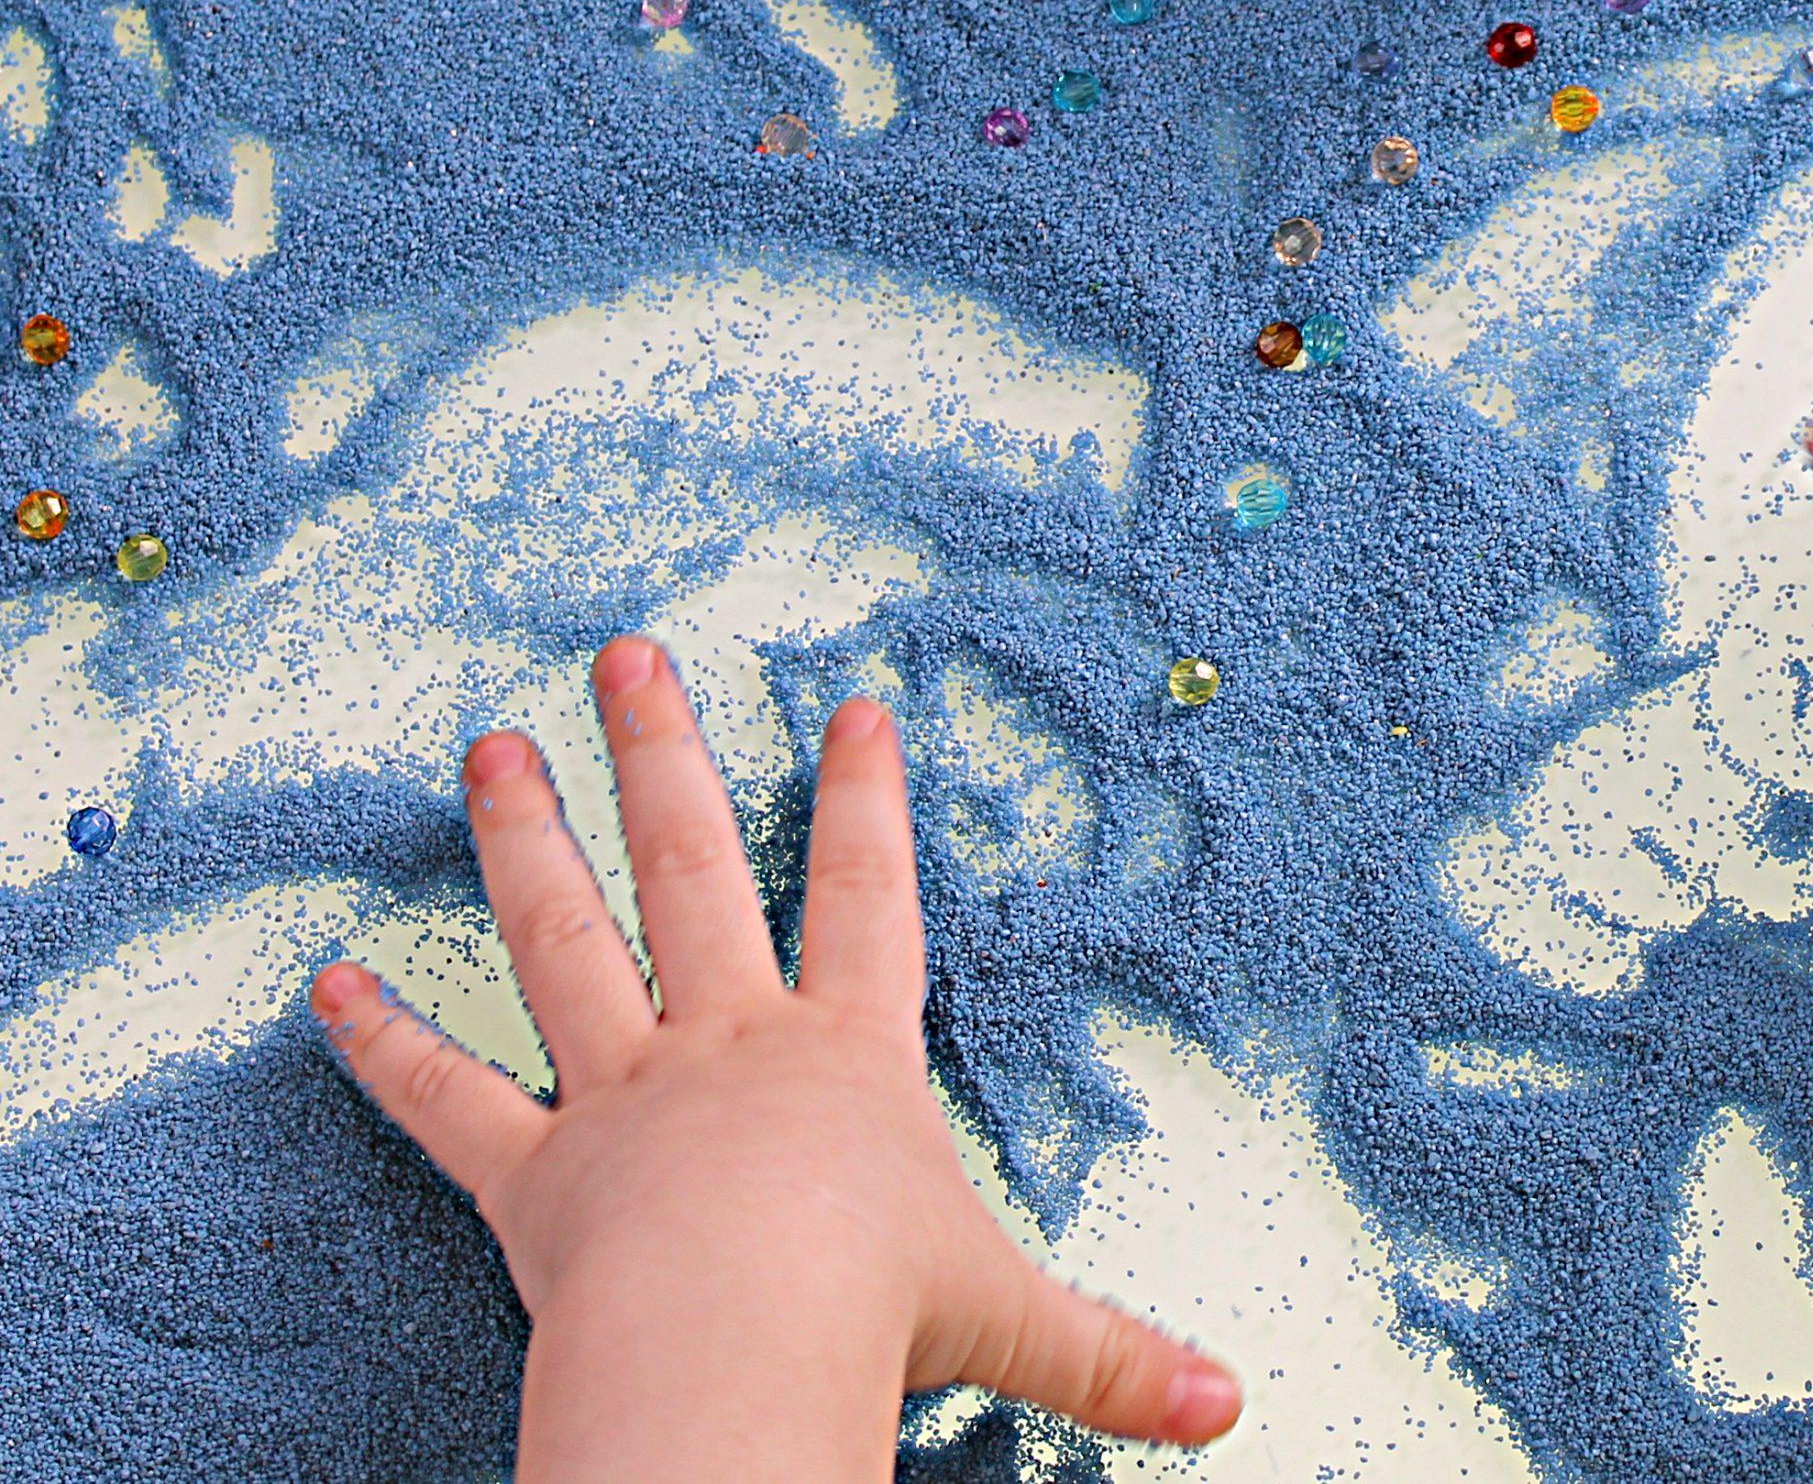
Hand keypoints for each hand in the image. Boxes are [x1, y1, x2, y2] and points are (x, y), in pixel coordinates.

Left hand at [310, 636, 1241, 1477]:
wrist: (740, 1346)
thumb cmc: (875, 1318)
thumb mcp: (1017, 1324)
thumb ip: (1117, 1357)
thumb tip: (1237, 1410)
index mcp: (844, 1058)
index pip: (866, 899)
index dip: (865, 801)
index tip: (854, 707)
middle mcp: (728, 1045)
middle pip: (691, 869)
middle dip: (662, 755)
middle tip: (625, 655)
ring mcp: (623, 1095)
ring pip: (561, 940)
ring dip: (521, 839)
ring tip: (488, 745)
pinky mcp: (533, 1174)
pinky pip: (445, 1100)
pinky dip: (382, 1045)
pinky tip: (323, 984)